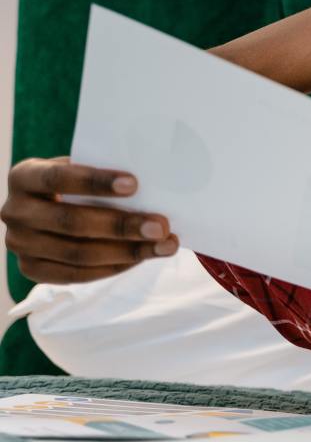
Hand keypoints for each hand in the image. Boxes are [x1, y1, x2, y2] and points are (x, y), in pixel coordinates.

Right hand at [2, 157, 177, 283]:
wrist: (44, 205)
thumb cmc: (73, 181)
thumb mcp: (79, 167)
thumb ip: (103, 172)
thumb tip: (153, 184)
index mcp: (24, 176)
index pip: (58, 178)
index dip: (95, 182)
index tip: (134, 184)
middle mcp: (14, 211)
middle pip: (72, 223)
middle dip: (122, 226)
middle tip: (161, 226)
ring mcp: (19, 244)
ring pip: (78, 254)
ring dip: (127, 252)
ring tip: (164, 245)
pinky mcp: (30, 269)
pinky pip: (76, 275)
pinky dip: (113, 267)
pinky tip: (143, 258)